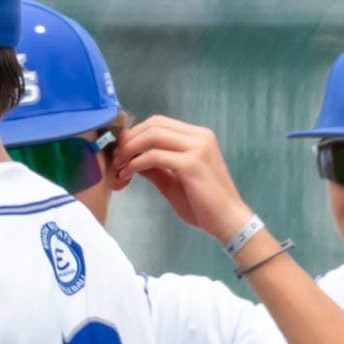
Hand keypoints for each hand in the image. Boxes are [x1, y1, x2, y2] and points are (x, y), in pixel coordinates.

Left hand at [112, 115, 254, 245]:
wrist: (227, 221)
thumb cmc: (202, 204)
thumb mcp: (173, 180)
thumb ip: (156, 167)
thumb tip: (133, 158)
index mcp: (198, 137)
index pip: (159, 122)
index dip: (134, 134)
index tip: (120, 152)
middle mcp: (200, 137)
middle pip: (154, 124)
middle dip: (129, 140)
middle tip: (116, 160)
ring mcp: (198, 148)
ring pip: (152, 136)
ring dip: (129, 150)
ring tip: (119, 168)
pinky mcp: (192, 164)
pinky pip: (154, 157)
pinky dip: (135, 164)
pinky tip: (127, 176)